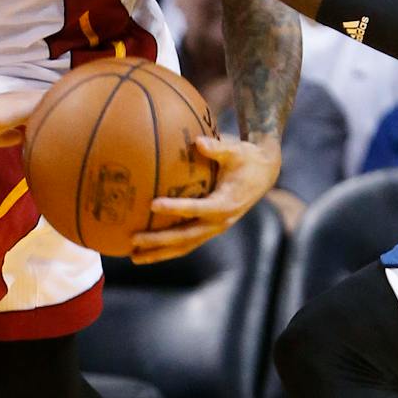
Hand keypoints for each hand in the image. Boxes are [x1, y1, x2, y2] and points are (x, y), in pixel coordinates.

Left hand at [130, 135, 280, 263]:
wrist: (263, 174)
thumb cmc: (246, 158)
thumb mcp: (237, 150)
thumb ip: (218, 148)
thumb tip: (198, 142)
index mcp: (226, 204)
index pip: (198, 209)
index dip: (176, 208)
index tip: (153, 204)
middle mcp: (220, 222)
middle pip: (186, 237)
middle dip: (160, 241)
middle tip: (134, 239)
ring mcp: (214, 228)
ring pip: (185, 246)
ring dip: (159, 252)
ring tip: (133, 256)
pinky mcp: (210, 229)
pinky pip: (186, 242)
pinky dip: (166, 248)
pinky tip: (146, 250)